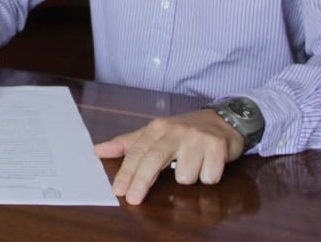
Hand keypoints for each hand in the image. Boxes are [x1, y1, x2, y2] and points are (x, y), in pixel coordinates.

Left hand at [93, 108, 244, 204]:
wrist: (223, 120)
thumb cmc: (184, 131)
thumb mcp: (154, 133)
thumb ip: (127, 144)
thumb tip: (98, 150)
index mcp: (157, 128)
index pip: (137, 152)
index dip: (126, 172)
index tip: (118, 190)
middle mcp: (176, 131)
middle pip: (154, 159)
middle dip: (142, 181)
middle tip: (133, 199)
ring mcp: (197, 138)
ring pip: (185, 175)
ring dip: (188, 177)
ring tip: (193, 165)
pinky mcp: (217, 147)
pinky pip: (208, 176)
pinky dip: (208, 176)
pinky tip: (208, 165)